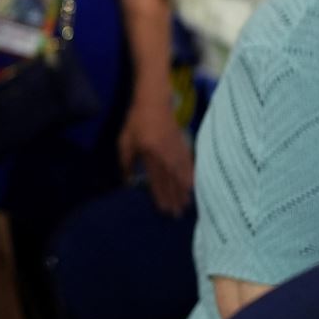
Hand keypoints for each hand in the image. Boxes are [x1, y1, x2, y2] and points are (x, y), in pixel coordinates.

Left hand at [119, 94, 192, 214]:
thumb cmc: (136, 123)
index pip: (155, 180)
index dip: (159, 196)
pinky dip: (191, 178)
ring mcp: (177, 151)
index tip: (162, 210)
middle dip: (173, 199)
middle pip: (171, 182)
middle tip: (176, 215)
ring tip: (186, 206)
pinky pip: (189, 166)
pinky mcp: (184, 147)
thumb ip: (126, 163)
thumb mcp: (124, 142)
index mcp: (150, 154)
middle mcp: (166, 156)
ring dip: (184, 192)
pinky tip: (194, 187)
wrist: (154, 104)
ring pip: (181, 176)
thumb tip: (129, 182)